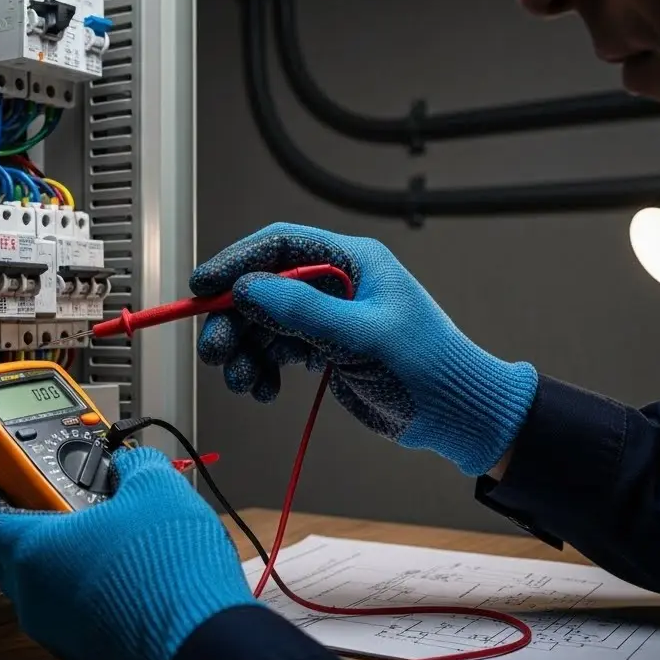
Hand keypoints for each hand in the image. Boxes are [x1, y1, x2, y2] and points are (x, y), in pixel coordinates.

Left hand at [0, 447, 256, 659]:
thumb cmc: (169, 574)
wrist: (202, 644)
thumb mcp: (157, 489)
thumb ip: (135, 465)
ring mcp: (58, 632)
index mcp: (34, 551)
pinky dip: (93, 595)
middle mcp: (35, 598)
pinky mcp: (84, 653)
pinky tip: (133, 580)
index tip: (26, 486)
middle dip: (45, 530)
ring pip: (46, 589)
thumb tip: (132, 463)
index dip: (2, 497)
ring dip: (72, 565)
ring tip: (118, 545)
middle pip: (14, 557)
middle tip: (85, 512)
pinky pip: (75, 616)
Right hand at [192, 222, 536, 475]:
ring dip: (245, 351)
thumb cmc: (426, 367)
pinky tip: (265, 390)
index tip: (203, 287)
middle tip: (217, 350)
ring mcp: (328, 317)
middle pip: (263, 288)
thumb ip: (302, 312)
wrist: (456, 413)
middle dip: (234, 318)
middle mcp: (335, 283)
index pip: (279, 246)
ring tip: (243, 381)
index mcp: (351, 261)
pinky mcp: (324, 349)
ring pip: (264, 323)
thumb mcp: (362, 337)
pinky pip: (277, 350)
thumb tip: (246, 290)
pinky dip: (263, 369)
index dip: (236, 263)